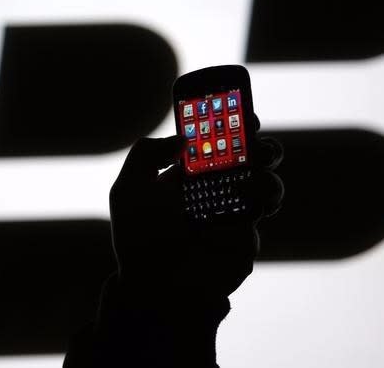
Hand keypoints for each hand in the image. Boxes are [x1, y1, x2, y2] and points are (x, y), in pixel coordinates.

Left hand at [109, 118, 282, 300]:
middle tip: (254, 139)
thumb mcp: (127, 190)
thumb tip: (182, 138)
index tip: (238, 108)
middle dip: (259, 142)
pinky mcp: (245, 238)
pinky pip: (262, 214)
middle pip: (249, 156)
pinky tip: (233, 211)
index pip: (214, 140)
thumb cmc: (137, 239)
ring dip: (265, 172)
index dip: (229, 122)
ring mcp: (233, 213)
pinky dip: (255, 205)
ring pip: (267, 182)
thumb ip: (146, 154)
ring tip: (252, 171)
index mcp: (187, 173)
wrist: (154, 287)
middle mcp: (214, 188)